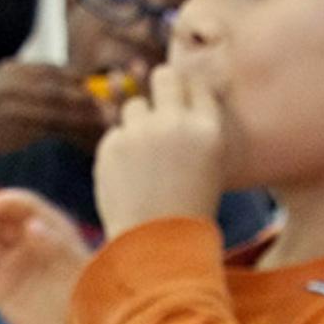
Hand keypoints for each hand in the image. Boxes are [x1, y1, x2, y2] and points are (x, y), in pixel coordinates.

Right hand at [0, 60, 107, 158]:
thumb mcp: (11, 85)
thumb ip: (39, 83)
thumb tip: (81, 86)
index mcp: (13, 70)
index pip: (51, 70)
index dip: (76, 79)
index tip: (94, 89)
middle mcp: (10, 84)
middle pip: (55, 88)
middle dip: (82, 97)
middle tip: (105, 106)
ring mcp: (11, 106)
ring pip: (54, 110)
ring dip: (80, 117)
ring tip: (100, 122)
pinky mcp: (15, 127)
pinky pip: (49, 129)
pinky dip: (69, 132)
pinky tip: (83, 137)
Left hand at [94, 63, 224, 239]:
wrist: (159, 247)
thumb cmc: (190, 210)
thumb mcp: (211, 166)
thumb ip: (195, 129)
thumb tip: (176, 85)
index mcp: (208, 130)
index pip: (197, 84)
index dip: (188, 93)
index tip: (184, 105)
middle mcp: (176, 123)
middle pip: (165, 75)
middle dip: (161, 88)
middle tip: (161, 112)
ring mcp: (141, 132)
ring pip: (135, 105)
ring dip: (139, 124)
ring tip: (147, 160)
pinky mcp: (112, 144)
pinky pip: (116, 133)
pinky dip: (121, 151)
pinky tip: (132, 178)